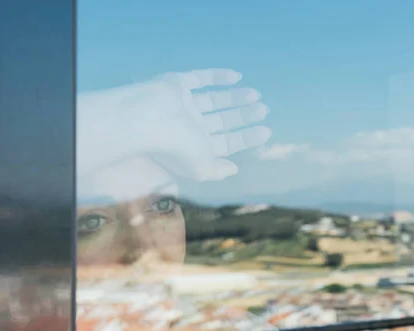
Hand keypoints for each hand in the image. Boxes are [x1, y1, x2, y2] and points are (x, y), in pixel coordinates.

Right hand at [77, 68, 270, 182]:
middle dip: (243, 117)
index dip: (246, 138)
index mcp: (195, 148)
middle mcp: (189, 127)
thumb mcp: (202, 168)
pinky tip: (237, 77)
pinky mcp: (176, 84)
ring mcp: (183, 105)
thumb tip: (233, 168)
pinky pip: (200, 79)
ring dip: (235, 98)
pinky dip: (217, 77)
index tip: (266, 131)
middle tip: (263, 110)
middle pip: (222, 121)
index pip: (226, 143)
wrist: (147, 118)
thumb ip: (218, 170)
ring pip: (214, 100)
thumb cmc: (176, 147)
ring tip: (257, 96)